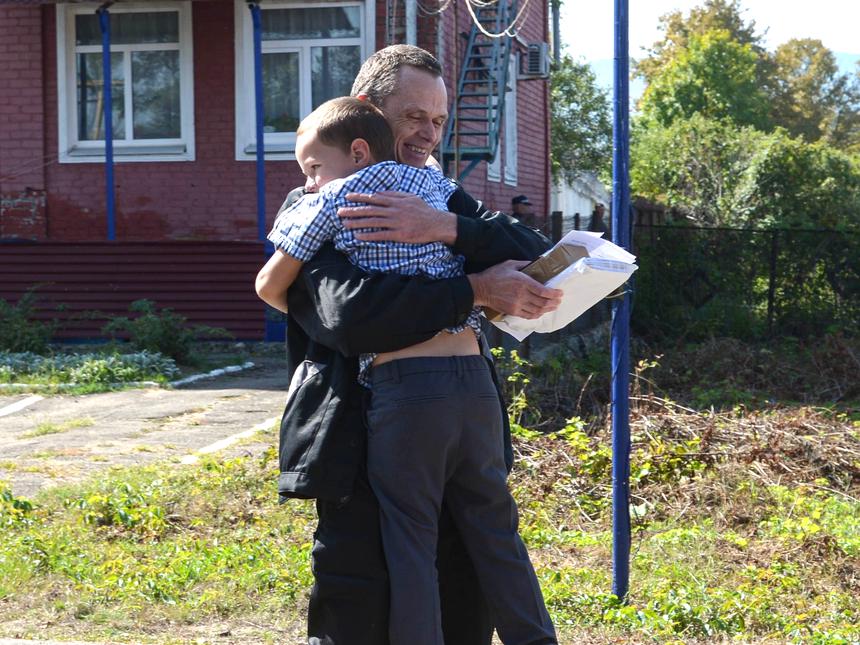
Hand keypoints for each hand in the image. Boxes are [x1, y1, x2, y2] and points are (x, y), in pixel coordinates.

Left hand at [339, 191, 457, 244]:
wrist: (436, 223)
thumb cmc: (423, 210)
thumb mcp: (410, 197)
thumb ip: (394, 194)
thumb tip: (378, 193)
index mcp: (396, 201)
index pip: (373, 197)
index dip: (359, 197)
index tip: (347, 197)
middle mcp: (394, 210)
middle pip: (369, 209)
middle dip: (353, 210)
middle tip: (339, 212)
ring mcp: (396, 222)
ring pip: (372, 222)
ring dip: (357, 223)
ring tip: (345, 224)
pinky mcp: (399, 234)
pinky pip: (380, 235)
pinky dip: (368, 235)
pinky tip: (358, 237)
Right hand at [468, 260, 562, 318]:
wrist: (481, 289)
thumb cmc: (495, 275)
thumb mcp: (510, 264)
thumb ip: (524, 264)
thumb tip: (536, 263)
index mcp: (523, 282)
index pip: (543, 291)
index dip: (554, 293)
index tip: (560, 293)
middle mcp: (522, 295)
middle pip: (543, 302)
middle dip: (554, 302)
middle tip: (559, 300)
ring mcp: (517, 304)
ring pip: (537, 310)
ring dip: (547, 309)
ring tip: (553, 307)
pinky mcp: (513, 311)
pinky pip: (528, 315)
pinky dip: (537, 315)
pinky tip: (541, 312)